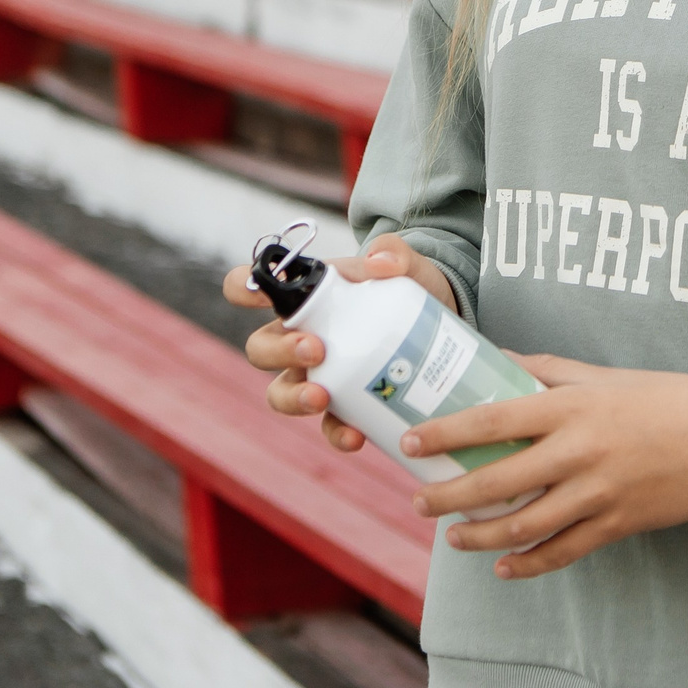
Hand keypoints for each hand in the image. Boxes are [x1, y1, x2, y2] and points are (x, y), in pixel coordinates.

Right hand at [223, 234, 457, 455]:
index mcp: (304, 297)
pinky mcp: (347, 406)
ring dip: (293, 399)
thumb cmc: (410, 286)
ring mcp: (318, 375)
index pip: (251, 287)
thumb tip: (380, 262)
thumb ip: (394, 252)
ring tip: (320, 397)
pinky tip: (357, 435)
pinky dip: (338, 433)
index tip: (260, 296)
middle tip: (315, 349)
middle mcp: (299, 338)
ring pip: (280, 394)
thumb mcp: (408, 265)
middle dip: (279, 352)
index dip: (242, 288)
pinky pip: (330, 426)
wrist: (444, 318)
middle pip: (260, 348)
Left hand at [403, 356, 687, 579]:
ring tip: (454, 536)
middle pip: (499, 481)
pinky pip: (564, 552)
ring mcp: (598, 492)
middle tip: (418, 501)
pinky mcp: (617, 523)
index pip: (493, 419)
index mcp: (571, 408)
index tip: (410, 443)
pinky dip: (529, 565)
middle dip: (450, 496)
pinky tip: (503, 567)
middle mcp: (579, 451)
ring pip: (525, 525)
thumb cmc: (656, 398)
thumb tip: (497, 361)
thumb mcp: (599, 374)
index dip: (446, 434)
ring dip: (481, 536)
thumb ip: (545, 371)